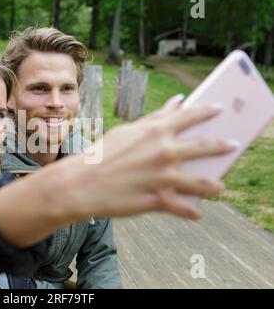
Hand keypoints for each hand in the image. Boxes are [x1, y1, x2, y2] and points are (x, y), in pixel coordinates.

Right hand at [66, 95, 237, 220]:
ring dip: (215, 186)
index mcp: (156, 131)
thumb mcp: (127, 131)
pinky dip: (193, 212)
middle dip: (223, 145)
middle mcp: (164, 152)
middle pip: (206, 146)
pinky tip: (197, 212)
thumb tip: (177, 102)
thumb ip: (154, 118)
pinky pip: (186, 209)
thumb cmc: (101, 154)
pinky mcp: (159, 200)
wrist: (81, 183)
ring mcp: (164, 178)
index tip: (219, 109)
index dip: (208, 111)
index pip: (190, 116)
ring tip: (219, 188)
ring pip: (204, 183)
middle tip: (233, 145)